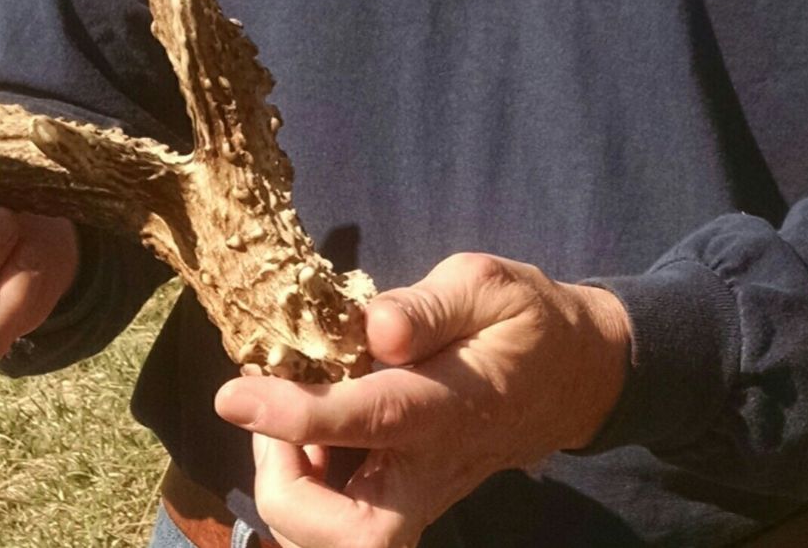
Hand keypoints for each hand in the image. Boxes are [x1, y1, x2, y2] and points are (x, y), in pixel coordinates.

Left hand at [215, 253, 630, 547]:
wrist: (573, 377)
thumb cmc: (524, 322)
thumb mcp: (487, 286)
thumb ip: (429, 305)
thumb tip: (373, 326)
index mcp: (450, 406)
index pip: (368, 421)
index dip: (293, 414)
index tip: (234, 395)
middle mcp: (431, 469)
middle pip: (351, 537)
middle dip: (286, 491)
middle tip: (265, 417)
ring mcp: (418, 497)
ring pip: (339, 543)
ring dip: (289, 493)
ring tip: (279, 423)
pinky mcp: (404, 504)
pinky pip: (338, 527)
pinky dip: (302, 492)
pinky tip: (301, 434)